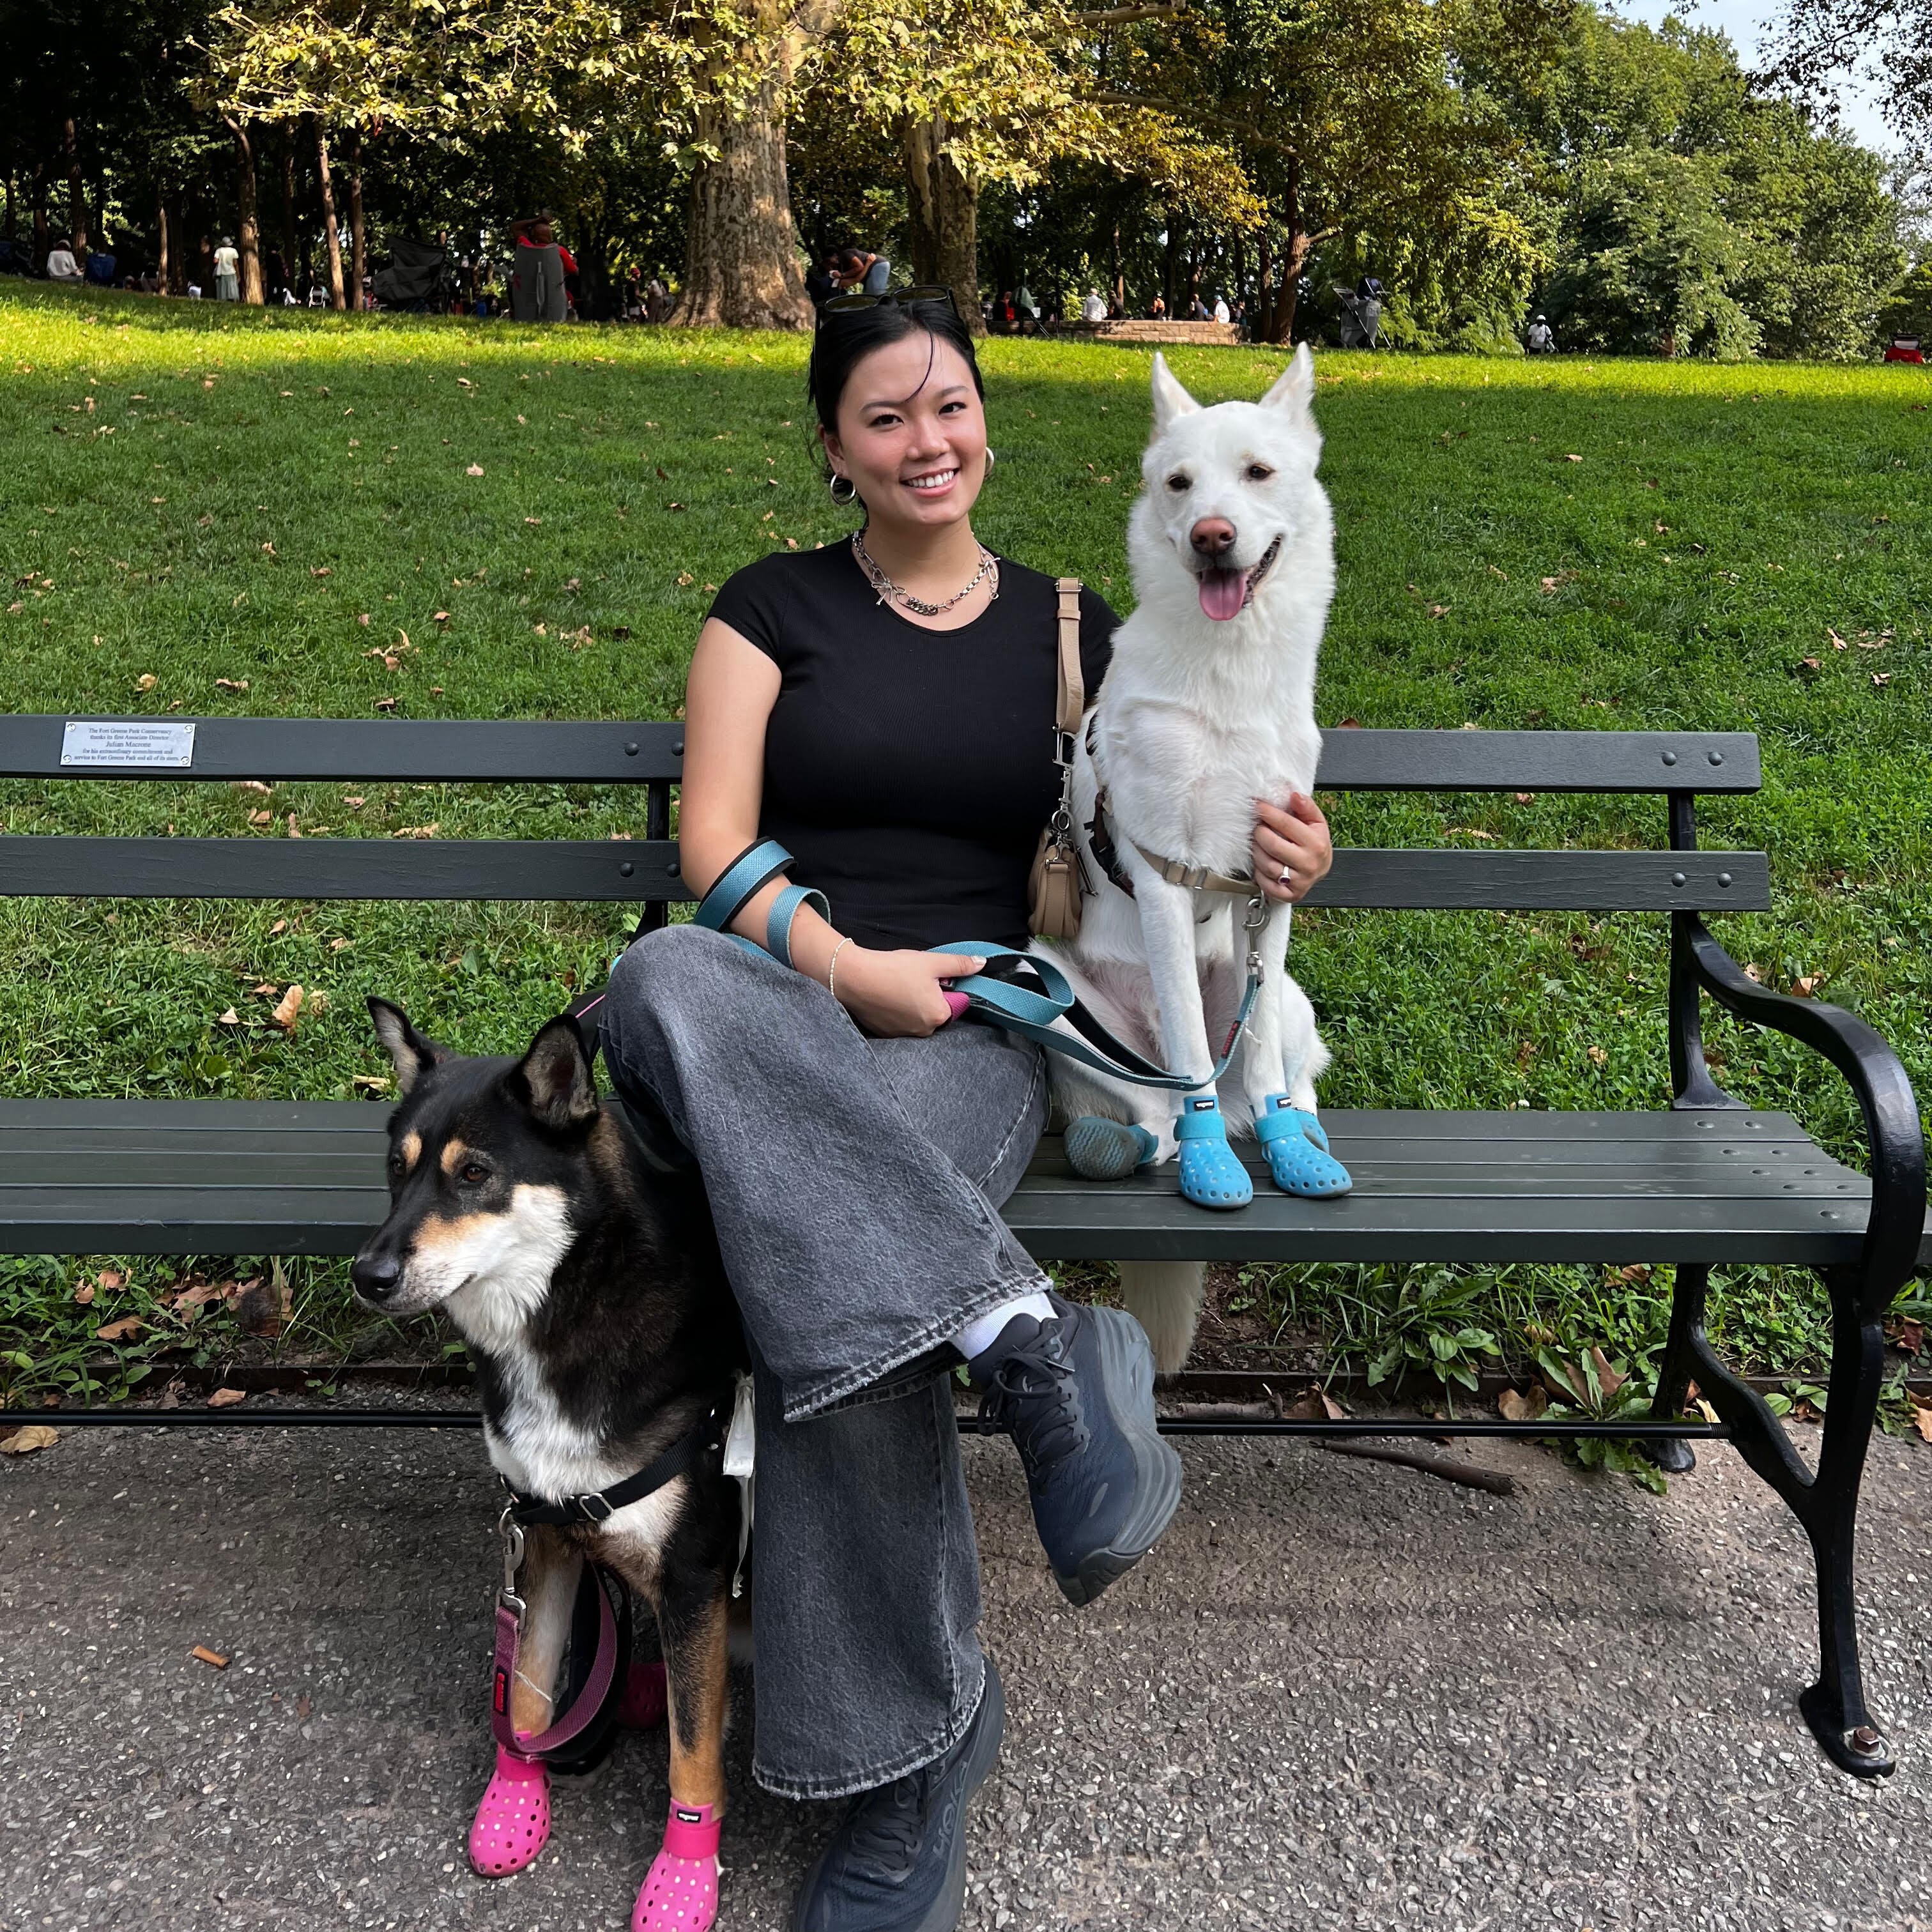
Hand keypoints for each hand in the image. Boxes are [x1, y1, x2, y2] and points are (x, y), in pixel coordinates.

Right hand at [833, 947, 985, 1036]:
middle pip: (936, 1012)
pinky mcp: (886, 1034)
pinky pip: (900, 1022)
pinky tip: (887, 996)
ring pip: (918, 1017)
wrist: (853, 977)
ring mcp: (903, 1035)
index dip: (945, 987)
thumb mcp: (931, 962)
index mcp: (939, 1015)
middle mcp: (924, 1031)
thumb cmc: (893, 968)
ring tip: (897, 986)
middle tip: (912, 979)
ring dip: (913, 1005)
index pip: (954, 1002)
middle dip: (930, 997)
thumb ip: (959, 964)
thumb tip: (982, 963)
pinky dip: (897, 1011)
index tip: (931, 977)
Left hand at [1252, 792, 1332, 902]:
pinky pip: (1265, 884)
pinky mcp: (1290, 894)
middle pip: (1272, 845)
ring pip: (1266, 865)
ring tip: (1258, 844)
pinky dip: (1259, 873)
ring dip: (1256, 852)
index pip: (1285, 824)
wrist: (1321, 868)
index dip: (1268, 813)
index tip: (1257, 806)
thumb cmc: (1315, 844)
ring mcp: (1299, 881)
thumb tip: (1295, 796)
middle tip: (1257, 827)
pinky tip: (1262, 863)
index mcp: (1316, 844)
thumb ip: (1306, 807)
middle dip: (1259, 832)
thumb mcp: (1316, 822)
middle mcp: (1308, 864)